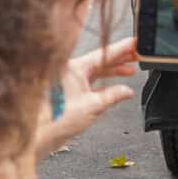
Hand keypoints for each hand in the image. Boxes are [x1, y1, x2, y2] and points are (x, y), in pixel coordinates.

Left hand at [35, 38, 138, 158]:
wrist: (40, 135)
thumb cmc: (55, 120)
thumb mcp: (93, 106)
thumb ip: (113, 96)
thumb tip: (126, 91)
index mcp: (75, 68)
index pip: (104, 54)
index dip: (122, 48)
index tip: (135, 43)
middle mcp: (71, 71)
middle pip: (101, 61)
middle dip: (120, 59)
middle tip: (137, 55)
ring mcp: (70, 82)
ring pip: (96, 72)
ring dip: (113, 71)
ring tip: (130, 70)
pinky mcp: (70, 92)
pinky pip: (91, 83)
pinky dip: (104, 84)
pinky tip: (115, 87)